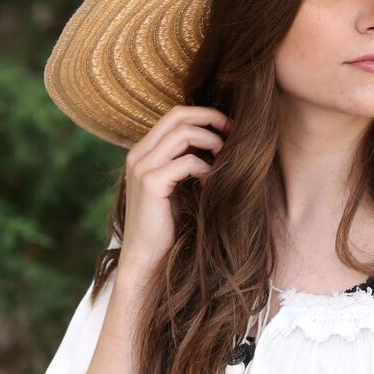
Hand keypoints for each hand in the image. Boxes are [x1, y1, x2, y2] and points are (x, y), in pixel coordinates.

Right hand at [120, 104, 231, 280]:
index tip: (228, 126)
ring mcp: (142, 167)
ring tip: (226, 158)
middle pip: (178, 116)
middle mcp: (138, 154)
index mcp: (143, 152)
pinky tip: (214, 184)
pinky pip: (187, 162)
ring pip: (183, 134)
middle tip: (235, 132)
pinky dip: (207, 169)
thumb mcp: (177, 188)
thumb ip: (186, 164)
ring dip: (212, 142)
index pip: (174, 115)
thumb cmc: (166, 227)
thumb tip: (217, 144)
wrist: (147, 259)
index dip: (204, 114)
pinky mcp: (151, 183)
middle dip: (211, 118)